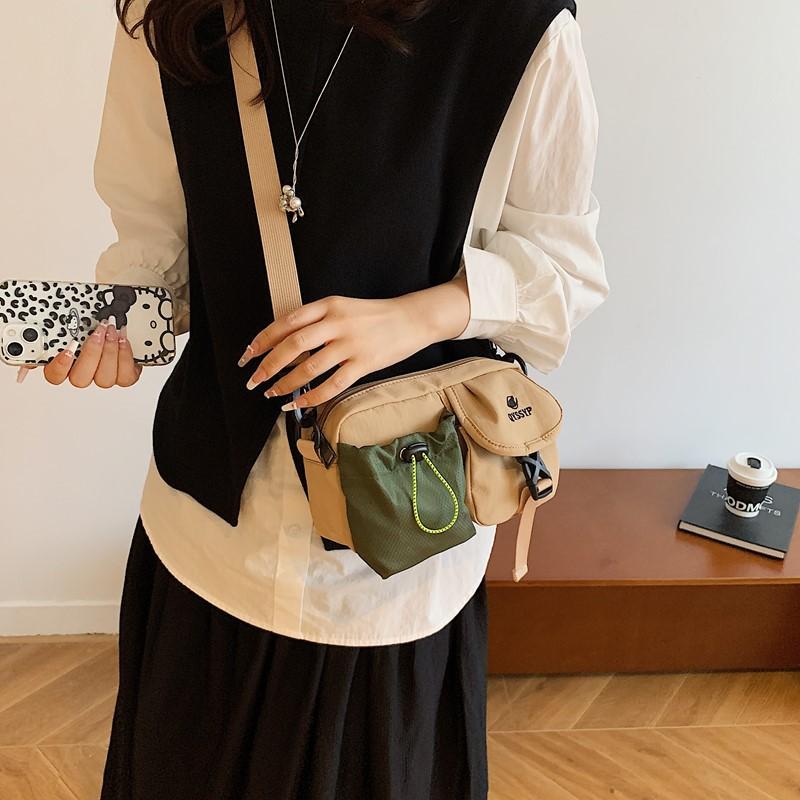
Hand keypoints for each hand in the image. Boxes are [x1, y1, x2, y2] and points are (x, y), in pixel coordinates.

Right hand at [15, 318, 141, 387]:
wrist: (116, 316)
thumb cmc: (91, 321)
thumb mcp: (68, 322)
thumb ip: (47, 337)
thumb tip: (28, 348)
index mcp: (65, 363)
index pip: (54, 376)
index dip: (60, 367)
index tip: (68, 349)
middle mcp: (84, 373)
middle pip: (81, 379)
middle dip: (91, 353)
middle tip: (98, 332)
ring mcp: (104, 376)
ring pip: (104, 380)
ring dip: (110, 353)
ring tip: (112, 332)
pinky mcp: (124, 375)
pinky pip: (125, 377)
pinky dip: (125, 357)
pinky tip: (123, 340)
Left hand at [237, 275, 471, 410]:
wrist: (412, 319)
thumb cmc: (374, 316)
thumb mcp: (342, 308)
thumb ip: (316, 321)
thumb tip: (283, 344)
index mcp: (328, 305)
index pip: (286, 322)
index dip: (263, 339)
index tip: (247, 355)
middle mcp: (337, 323)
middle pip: (292, 345)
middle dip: (268, 365)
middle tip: (253, 380)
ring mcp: (351, 344)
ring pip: (309, 368)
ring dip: (286, 384)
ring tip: (272, 395)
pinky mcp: (365, 363)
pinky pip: (332, 385)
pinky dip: (312, 398)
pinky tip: (299, 405)